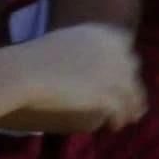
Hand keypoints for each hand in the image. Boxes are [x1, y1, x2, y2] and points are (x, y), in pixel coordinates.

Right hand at [18, 24, 145, 129]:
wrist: (27, 70)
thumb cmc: (34, 57)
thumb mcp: (64, 42)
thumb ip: (81, 47)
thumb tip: (81, 58)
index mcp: (102, 32)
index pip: (124, 45)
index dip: (122, 61)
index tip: (118, 74)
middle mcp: (114, 49)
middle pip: (132, 68)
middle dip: (130, 82)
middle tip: (126, 97)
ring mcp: (114, 72)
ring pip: (132, 92)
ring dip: (130, 105)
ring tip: (125, 118)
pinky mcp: (107, 94)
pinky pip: (121, 110)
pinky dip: (119, 118)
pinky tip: (113, 126)